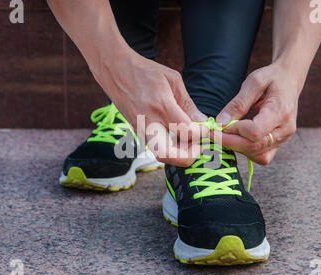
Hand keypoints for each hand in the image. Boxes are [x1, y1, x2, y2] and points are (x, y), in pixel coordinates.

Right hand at [94, 48, 207, 165]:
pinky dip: (170, 147)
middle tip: (198, 147)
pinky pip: (155, 147)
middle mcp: (148, 121)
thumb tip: (202, 121)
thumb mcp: (173, 79)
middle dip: (188, 156)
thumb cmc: (145, 71)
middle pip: (168, 155)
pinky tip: (177, 136)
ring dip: (178, 154)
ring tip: (189, 142)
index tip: (204, 128)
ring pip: (161, 155)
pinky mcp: (137, 132)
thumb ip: (187, 104)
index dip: (200, 134)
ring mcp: (140, 129)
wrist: (115, 71)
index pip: (186, 131)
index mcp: (161, 105)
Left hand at [215, 63, 299, 164]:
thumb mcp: (254, 82)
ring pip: (257, 154)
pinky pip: (262, 156)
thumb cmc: (272, 78)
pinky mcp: (279, 143)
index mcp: (280, 111)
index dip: (234, 131)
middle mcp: (285, 129)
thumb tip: (221, 122)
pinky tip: (238, 138)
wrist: (290, 80)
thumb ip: (238, 103)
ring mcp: (284, 138)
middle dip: (230, 142)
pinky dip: (247, 150)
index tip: (219, 124)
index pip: (255, 132)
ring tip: (225, 134)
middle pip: (254, 146)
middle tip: (212, 133)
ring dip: (237, 147)